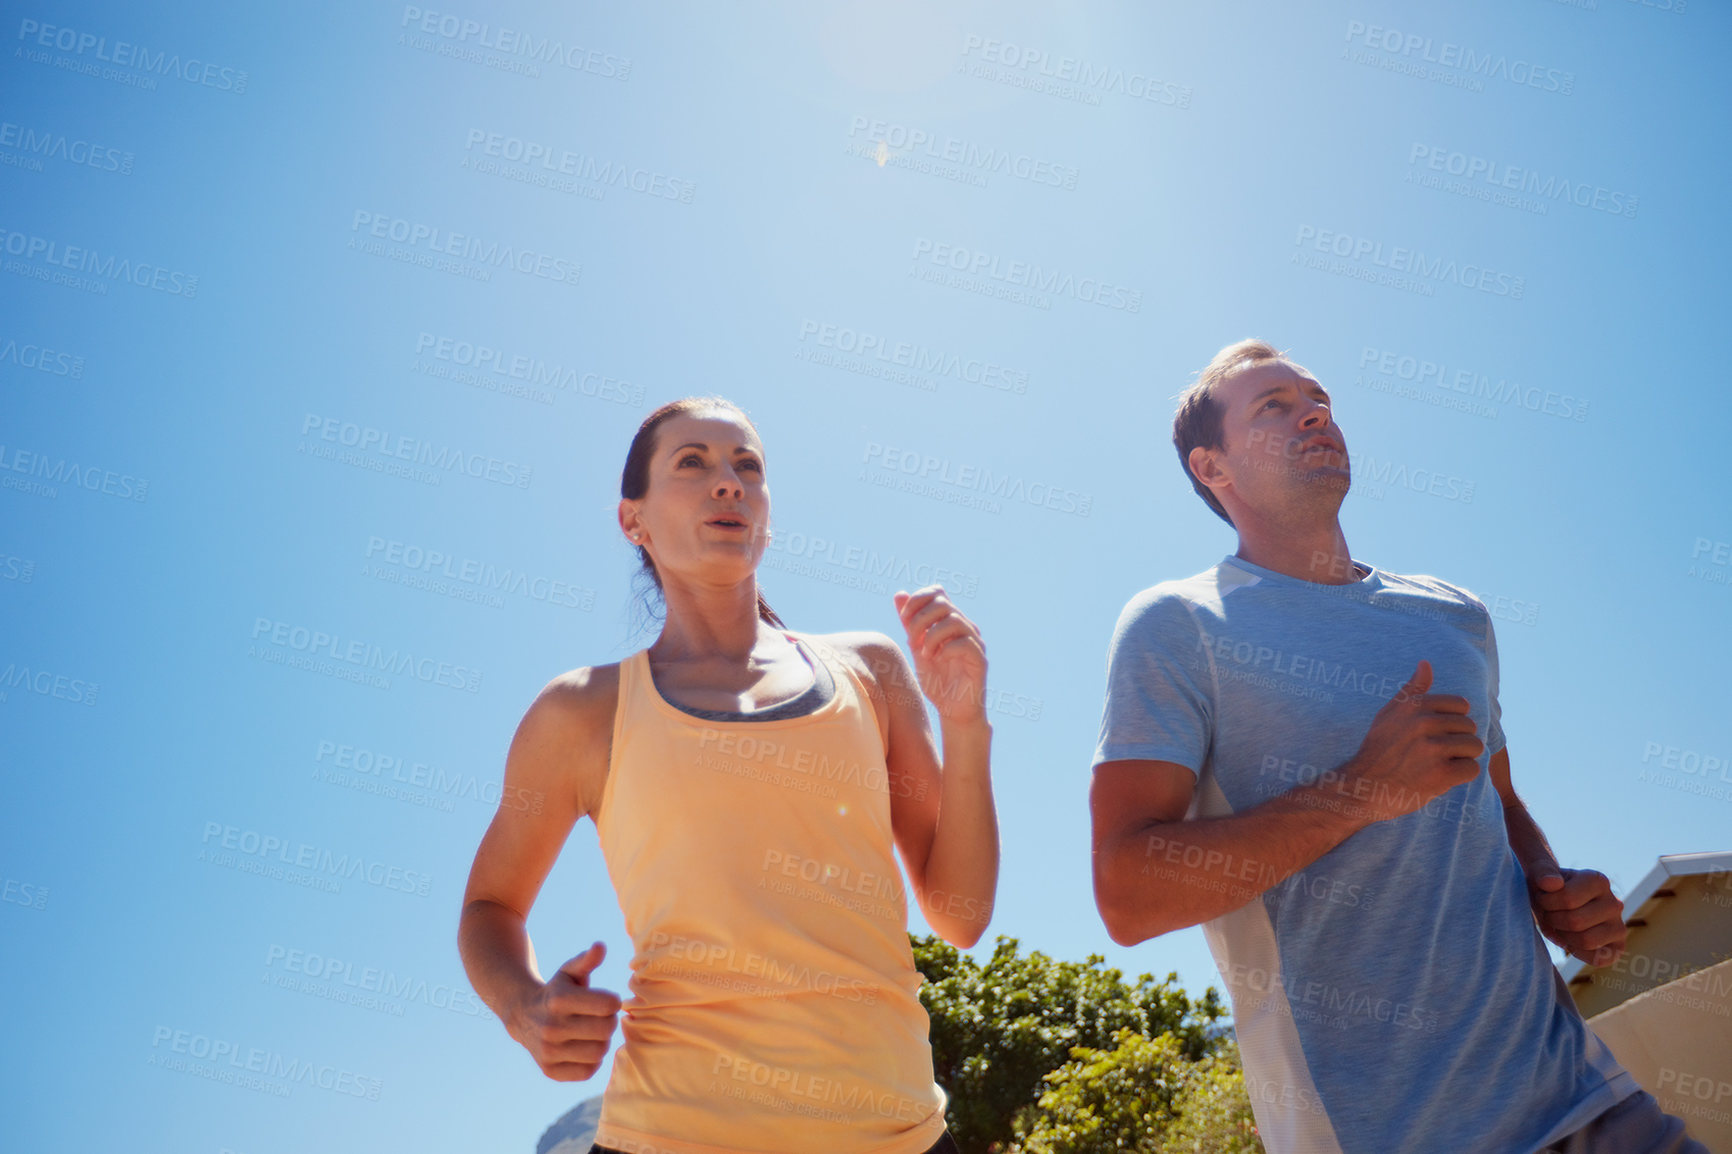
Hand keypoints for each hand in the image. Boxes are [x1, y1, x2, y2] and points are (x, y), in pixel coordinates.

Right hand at [507, 941, 621, 1080]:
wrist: (522, 1015)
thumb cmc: (556, 990)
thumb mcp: (569, 971)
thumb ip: (587, 960)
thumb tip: (601, 946)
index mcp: (559, 999)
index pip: (609, 1004)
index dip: (613, 1001)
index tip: (606, 1000)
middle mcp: (551, 1027)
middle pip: (607, 1029)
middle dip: (609, 1021)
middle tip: (600, 1017)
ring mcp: (548, 1051)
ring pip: (599, 1052)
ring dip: (602, 1041)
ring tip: (592, 1032)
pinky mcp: (549, 1070)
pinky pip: (588, 1071)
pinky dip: (592, 1060)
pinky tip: (583, 1047)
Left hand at [893, 585, 986, 723]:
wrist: (953, 709)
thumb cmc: (937, 680)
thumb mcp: (917, 648)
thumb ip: (910, 622)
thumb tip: (899, 594)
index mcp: (951, 621)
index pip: (938, 592)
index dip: (918, 600)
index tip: (904, 620)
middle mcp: (965, 627)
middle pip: (943, 603)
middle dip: (920, 620)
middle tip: (912, 641)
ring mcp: (975, 642)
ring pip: (954, 620)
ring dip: (932, 636)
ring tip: (924, 654)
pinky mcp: (980, 660)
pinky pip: (965, 643)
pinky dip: (945, 649)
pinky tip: (937, 660)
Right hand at [1338, 661, 1483, 823]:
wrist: (1363, 788)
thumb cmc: (1379, 750)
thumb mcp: (1389, 714)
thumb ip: (1412, 690)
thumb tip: (1425, 664)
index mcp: (1414, 705)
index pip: (1461, 705)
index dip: (1452, 723)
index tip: (1435, 735)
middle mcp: (1424, 722)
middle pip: (1470, 727)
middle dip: (1458, 741)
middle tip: (1434, 754)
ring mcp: (1433, 748)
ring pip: (1475, 746)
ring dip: (1462, 758)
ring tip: (1439, 765)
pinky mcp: (1441, 773)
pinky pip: (1472, 768)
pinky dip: (1461, 776)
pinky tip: (1441, 778)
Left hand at [1528, 866, 1625, 966]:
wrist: (1554, 903)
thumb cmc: (1546, 888)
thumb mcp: (1539, 873)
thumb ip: (1542, 872)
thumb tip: (1552, 883)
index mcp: (1598, 880)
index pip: (1568, 899)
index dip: (1546, 902)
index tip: (1543, 898)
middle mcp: (1614, 903)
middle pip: (1575, 922)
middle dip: (1553, 920)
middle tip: (1549, 914)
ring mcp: (1619, 926)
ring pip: (1587, 940)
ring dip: (1564, 936)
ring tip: (1559, 925)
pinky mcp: (1618, 947)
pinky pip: (1598, 959)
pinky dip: (1577, 952)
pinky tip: (1570, 939)